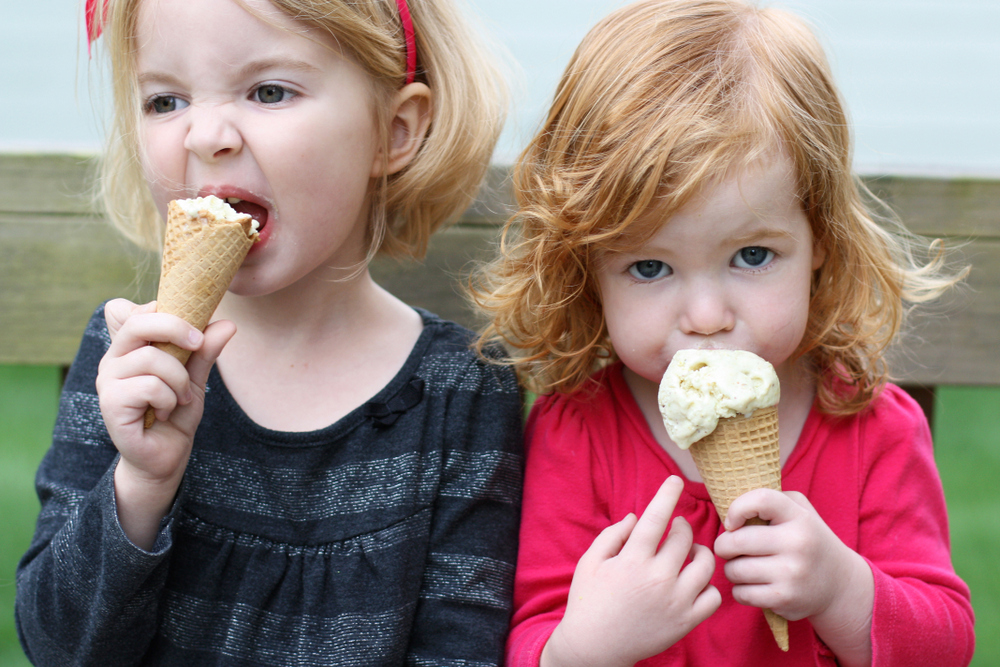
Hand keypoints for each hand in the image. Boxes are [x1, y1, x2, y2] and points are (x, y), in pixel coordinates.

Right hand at [96, 298, 235, 548]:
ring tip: (180, 398)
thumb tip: (227, 323)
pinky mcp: (110, 404)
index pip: (127, 309)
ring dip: (179, 380)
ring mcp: (107, 381)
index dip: (157, 309)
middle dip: (176, 327)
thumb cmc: (175, 414)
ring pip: (151, 358)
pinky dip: (169, 399)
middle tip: (198, 344)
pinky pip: (150, 386)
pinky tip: (165, 413)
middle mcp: (112, 359)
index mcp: (129, 347)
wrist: (165, 457)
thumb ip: (206, 351)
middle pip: (136, 322)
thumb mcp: (196, 377)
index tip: (188, 326)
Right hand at [542, 476, 720, 666]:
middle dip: (680, 526)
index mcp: (632, 560)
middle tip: (674, 528)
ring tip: (688, 553)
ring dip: (700, 552)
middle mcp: (658, 578)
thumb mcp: (590, 562)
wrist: (594, 649)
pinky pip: (713, 597)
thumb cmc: (588, 602)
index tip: (674, 480)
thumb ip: (612, 536)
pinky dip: (708, 586)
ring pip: (706, 564)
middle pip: (684, 538)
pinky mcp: (686, 622)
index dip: (666, 495)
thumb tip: (634, 517)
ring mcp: (675, 601)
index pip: (655, 518)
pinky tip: (693, 582)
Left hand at [714, 489, 873, 664]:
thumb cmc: (808, 541)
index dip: (737, 508)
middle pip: (735, 541)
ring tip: (743, 567)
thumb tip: (733, 507)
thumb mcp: (801, 511)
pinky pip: (741, 593)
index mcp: (800, 518)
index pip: (761, 500)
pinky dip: (740, 590)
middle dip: (723, 545)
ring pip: (734, 569)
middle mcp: (797, 544)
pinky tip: (752, 585)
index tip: (732, 522)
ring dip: (731, 569)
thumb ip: (771, 500)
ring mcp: (792, 574)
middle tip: (729, 548)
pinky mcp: (785, 599)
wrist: (840, 585)